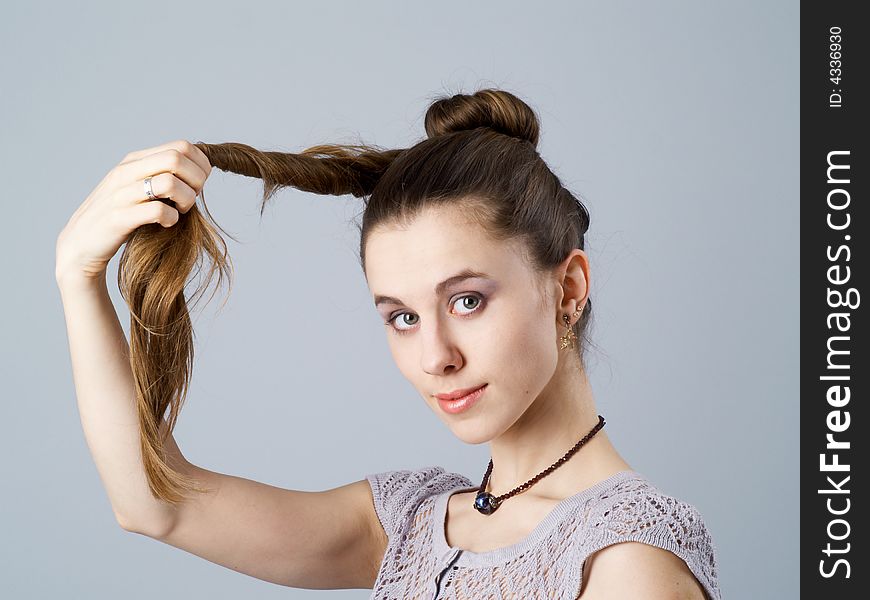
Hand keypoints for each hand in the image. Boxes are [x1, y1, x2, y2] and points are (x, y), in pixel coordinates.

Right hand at [55, 139, 211, 282]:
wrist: (81, 243)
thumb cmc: (120, 215)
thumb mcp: (138, 186)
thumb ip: (161, 174)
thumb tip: (201, 171)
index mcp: (134, 160)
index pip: (181, 146)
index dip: (200, 165)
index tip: (197, 185)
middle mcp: (126, 172)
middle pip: (177, 158)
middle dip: (196, 180)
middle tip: (190, 199)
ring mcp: (121, 194)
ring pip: (169, 183)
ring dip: (185, 200)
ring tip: (179, 211)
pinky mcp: (118, 218)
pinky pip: (158, 211)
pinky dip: (171, 218)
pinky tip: (166, 223)